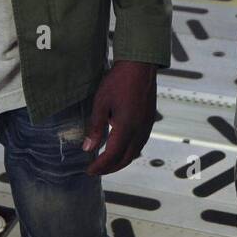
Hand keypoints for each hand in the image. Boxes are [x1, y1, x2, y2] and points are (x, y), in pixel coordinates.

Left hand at [83, 60, 156, 175]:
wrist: (139, 67)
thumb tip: (88, 148)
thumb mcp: (101, 103)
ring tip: (106, 162)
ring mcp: (146, 127)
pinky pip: (140, 144)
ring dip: (120, 161)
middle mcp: (139, 131)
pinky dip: (129, 152)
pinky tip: (121, 148)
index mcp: (126, 128)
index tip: (89, 170)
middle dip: (110, 168)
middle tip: (96, 170)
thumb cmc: (118, 82)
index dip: (100, 166)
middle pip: (125, 159)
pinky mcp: (149, 121)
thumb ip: (95, 128)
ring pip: (134, 153)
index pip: (112, 156)